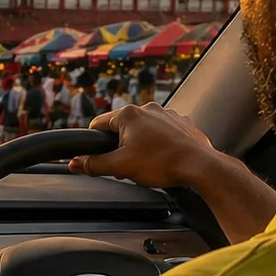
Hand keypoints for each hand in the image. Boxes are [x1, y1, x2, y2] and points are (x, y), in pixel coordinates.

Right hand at [68, 103, 219, 189]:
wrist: (200, 167)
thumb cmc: (162, 164)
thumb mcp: (121, 167)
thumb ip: (94, 164)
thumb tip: (75, 163)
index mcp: (128, 115)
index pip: (98, 125)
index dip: (95, 143)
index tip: (99, 156)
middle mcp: (148, 108)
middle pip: (122, 128)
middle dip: (121, 146)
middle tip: (128, 165)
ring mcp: (167, 114)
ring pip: (143, 130)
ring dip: (141, 144)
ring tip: (149, 163)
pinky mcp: (182, 123)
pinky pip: (163, 132)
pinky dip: (160, 143)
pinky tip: (165, 158)